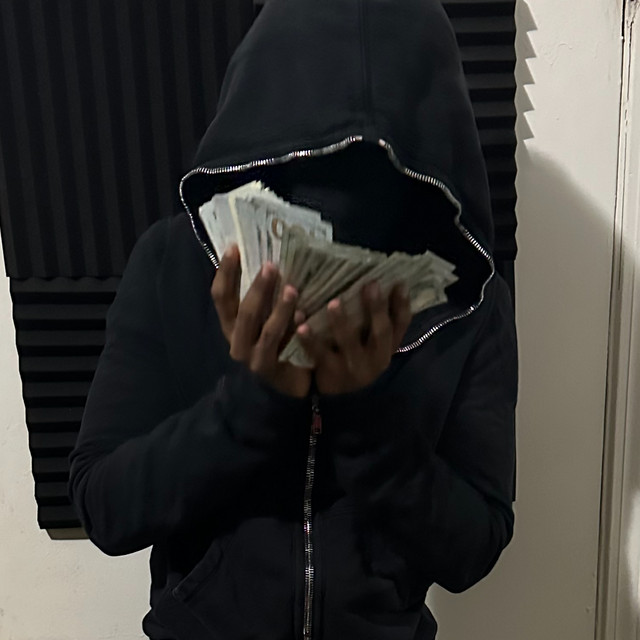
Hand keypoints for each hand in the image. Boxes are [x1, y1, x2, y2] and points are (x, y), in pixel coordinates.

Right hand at [211, 244, 311, 397]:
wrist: (282, 388)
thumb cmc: (276, 346)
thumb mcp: (267, 319)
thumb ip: (265, 299)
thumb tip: (273, 262)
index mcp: (231, 325)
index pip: (221, 296)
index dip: (225, 272)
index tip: (234, 247)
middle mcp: (236, 340)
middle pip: (242, 310)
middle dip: (257, 287)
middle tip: (271, 266)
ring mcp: (250, 356)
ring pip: (263, 328)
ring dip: (278, 307)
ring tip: (292, 289)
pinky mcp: (267, 368)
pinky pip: (280, 345)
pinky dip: (290, 328)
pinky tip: (303, 316)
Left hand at [296, 281, 412, 394]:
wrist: (342, 400)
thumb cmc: (359, 360)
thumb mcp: (375, 346)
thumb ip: (381, 322)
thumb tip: (390, 284)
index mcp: (388, 347)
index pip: (402, 324)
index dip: (403, 304)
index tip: (400, 283)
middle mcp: (376, 358)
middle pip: (381, 332)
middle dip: (377, 308)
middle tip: (370, 284)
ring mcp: (354, 366)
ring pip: (350, 343)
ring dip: (341, 322)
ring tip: (334, 303)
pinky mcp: (332, 373)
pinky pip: (320, 354)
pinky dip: (310, 340)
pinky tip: (301, 326)